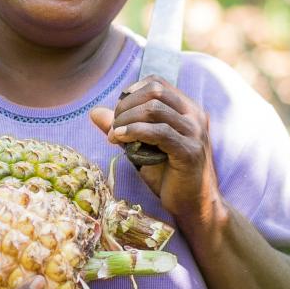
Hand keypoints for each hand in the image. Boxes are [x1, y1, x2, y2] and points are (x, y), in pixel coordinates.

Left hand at [89, 77, 224, 228]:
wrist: (193, 206)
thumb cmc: (168, 176)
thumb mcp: (142, 147)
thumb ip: (123, 128)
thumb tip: (94, 112)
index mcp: (187, 109)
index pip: (157, 83)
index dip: (132, 92)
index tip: (118, 113)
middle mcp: (194, 116)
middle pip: (155, 91)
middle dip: (126, 105)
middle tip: (113, 126)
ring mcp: (195, 133)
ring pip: (155, 109)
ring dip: (127, 119)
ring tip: (114, 135)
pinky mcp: (190, 152)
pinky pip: (159, 132)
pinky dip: (135, 132)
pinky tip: (120, 139)